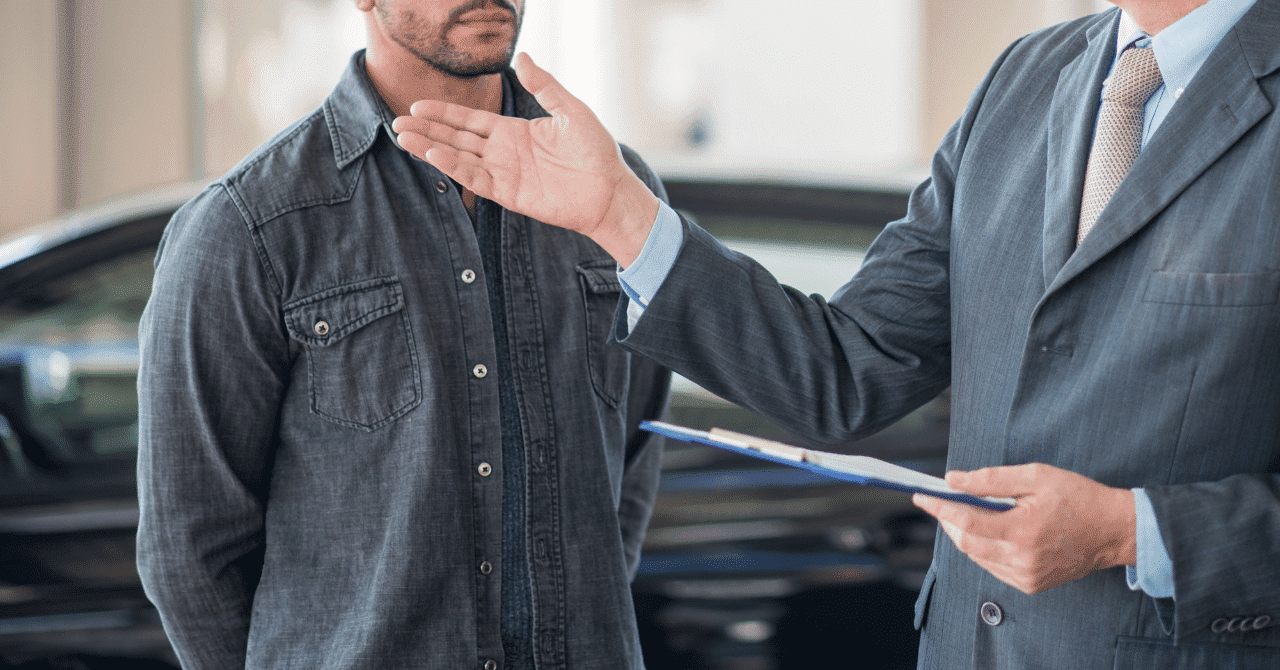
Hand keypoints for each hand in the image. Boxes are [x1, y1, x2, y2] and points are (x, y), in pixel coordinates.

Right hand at [391, 53, 659, 265]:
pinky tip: (434, 155)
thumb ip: (544, 86)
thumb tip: (522, 56)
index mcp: (514, 132)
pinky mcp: (510, 195)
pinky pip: (476, 179)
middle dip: (427, 130)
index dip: (444, 113)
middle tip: (397, 122)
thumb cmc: (595, 151)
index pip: (470, 120)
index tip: (417, 106)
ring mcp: (505, 174)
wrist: (609, 190)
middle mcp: (504, 152)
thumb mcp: (570, 110)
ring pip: (459, 158)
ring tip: (403, 138)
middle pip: (456, 139)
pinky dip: (455, 168)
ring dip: (431, 149)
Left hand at [912, 463, 1136, 593]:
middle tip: (941, 502)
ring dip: (965, 534)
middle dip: (948, 521)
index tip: (921, 496)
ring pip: (977, 556)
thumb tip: (954, 480)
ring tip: (966, 513)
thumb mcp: (1035, 476)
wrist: (1113, 531)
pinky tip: (991, 531)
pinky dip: (984, 548)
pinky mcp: (1030, 585)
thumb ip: (991, 480)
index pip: (965, 521)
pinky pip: (993, 566)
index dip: (939, 508)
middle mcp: (1022, 558)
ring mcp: (1026, 576)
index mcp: (1022, 530)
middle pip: (966, 542)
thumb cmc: (1077, 498)